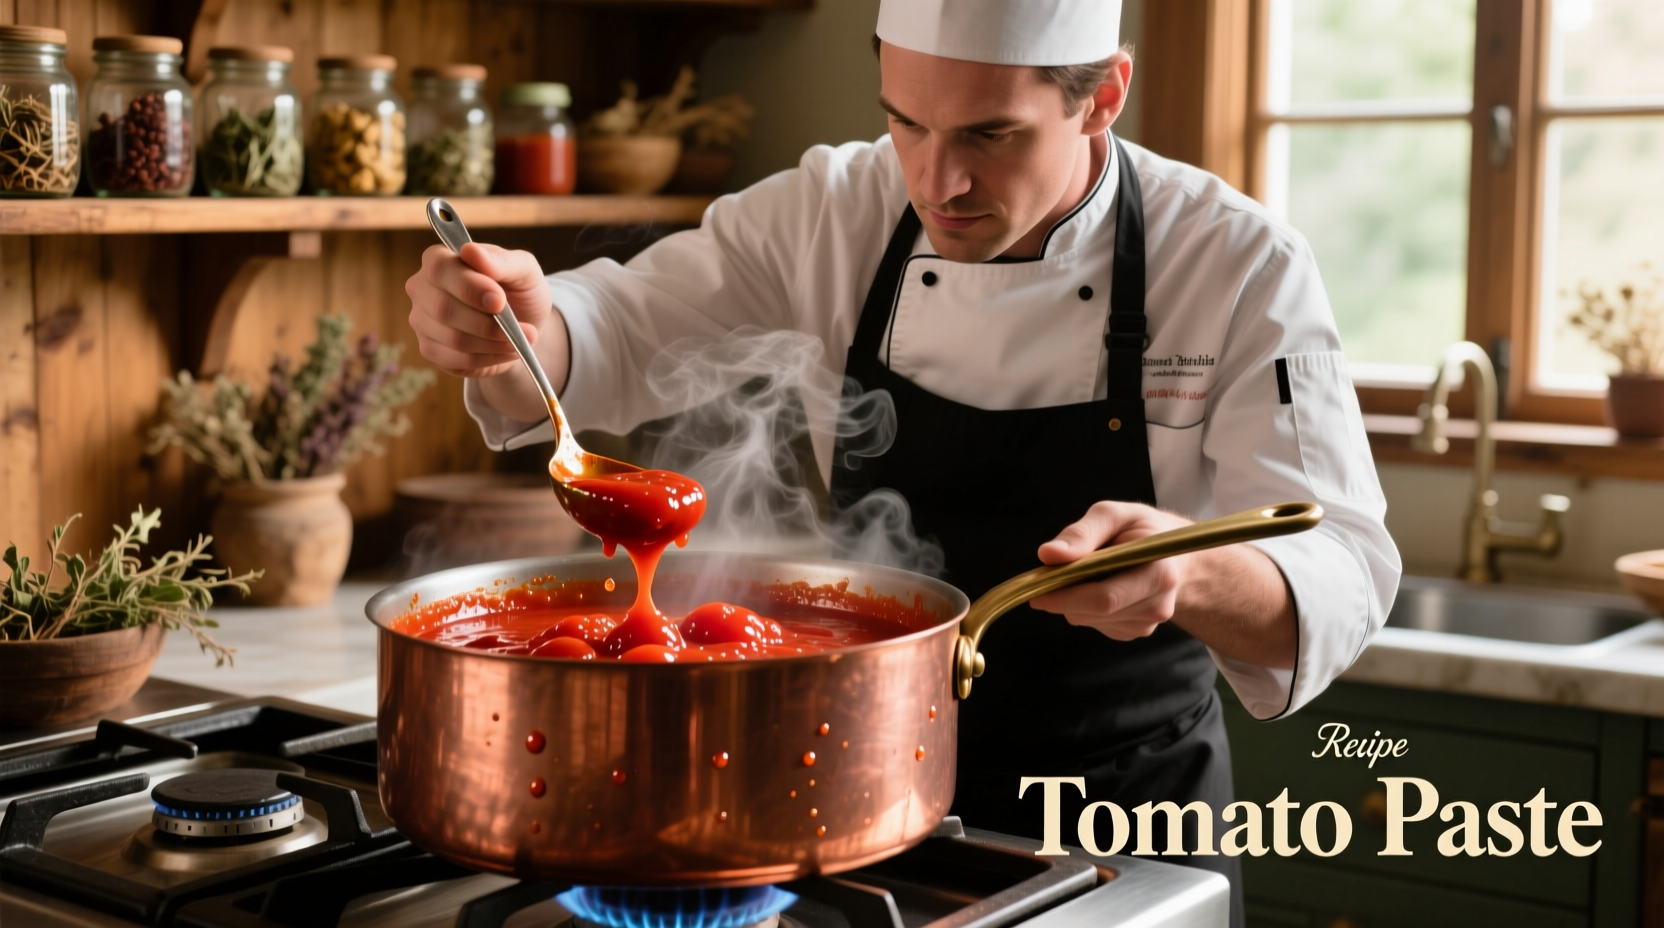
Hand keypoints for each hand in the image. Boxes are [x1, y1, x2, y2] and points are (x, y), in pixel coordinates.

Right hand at [405, 242, 554, 379]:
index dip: (469, 286)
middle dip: (487, 323)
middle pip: (443, 308)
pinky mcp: (431, 350)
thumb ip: (500, 259)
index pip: (439, 268)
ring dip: (494, 342)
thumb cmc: (519, 291)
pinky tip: (507, 351)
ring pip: (453, 338)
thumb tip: (470, 251)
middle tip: (523, 328)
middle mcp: (422, 288)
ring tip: (520, 340)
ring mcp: (422, 321)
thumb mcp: (523, 270)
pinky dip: (489, 358)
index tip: (499, 300)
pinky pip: (456, 360)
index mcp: (439, 260)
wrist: (524, 325)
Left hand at [1028, 501, 1196, 640]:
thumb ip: (1082, 532)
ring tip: (1086, 572)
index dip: (1065, 596)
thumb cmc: (1141, 529)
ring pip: (1089, 619)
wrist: (1175, 555)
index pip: (1104, 598)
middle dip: (1063, 596)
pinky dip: (1085, 607)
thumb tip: (1048, 554)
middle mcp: (1158, 606)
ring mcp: (1148, 623)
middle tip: (1046, 578)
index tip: (1036, 587)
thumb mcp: (1115, 515)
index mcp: (1159, 573)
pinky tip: (1099, 586)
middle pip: (1094, 612)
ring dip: (1073, 600)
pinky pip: (1096, 623)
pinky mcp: (1136, 631)